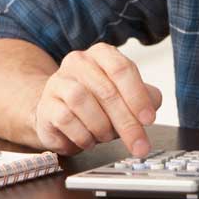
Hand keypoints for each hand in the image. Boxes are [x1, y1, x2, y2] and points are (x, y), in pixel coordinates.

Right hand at [34, 43, 162, 156]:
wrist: (58, 114)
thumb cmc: (96, 103)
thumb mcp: (125, 97)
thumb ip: (145, 97)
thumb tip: (153, 104)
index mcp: (101, 54)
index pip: (122, 69)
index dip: (137, 96)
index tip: (148, 119)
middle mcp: (78, 62)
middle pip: (106, 90)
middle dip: (126, 122)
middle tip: (138, 144)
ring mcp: (58, 82)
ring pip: (82, 101)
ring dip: (101, 126)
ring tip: (106, 136)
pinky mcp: (46, 105)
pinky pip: (65, 119)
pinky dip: (83, 135)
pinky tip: (89, 140)